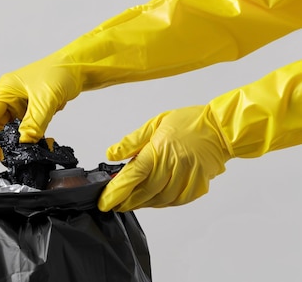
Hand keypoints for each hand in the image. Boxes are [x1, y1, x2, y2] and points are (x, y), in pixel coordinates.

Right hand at [0, 52, 82, 162]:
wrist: (78, 68)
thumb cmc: (60, 72)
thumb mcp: (46, 98)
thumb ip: (34, 122)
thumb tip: (24, 143)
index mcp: (4, 90)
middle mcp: (8, 99)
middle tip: (3, 161)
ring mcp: (19, 106)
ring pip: (10, 131)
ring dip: (13, 144)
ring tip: (16, 159)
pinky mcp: (31, 113)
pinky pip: (24, 130)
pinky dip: (28, 141)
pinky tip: (32, 150)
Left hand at [98, 105, 232, 211]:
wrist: (221, 127)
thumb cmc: (188, 122)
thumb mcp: (155, 124)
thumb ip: (132, 142)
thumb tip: (111, 154)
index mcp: (160, 149)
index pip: (133, 174)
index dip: (117, 190)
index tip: (105, 201)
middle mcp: (174, 165)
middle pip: (146, 190)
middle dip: (127, 201)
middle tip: (114, 205)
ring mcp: (188, 177)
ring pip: (161, 199)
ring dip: (144, 204)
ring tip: (130, 203)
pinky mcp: (199, 184)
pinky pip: (177, 200)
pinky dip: (163, 203)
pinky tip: (154, 201)